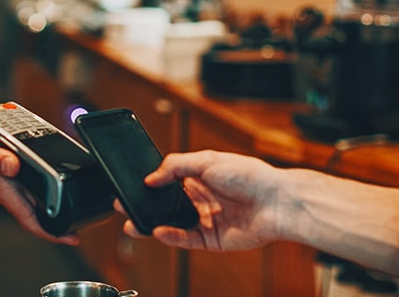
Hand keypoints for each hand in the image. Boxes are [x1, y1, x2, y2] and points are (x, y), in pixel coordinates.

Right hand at [0, 120, 78, 244]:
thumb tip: (14, 165)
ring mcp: (5, 179)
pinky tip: (50, 170)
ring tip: (74, 197)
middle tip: (85, 218)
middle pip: (37, 210)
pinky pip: (27, 178)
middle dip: (60, 218)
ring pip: (34, 194)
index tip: (73, 237)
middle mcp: (6, 186)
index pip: (30, 218)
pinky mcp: (3, 168)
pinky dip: (42, 178)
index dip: (52, 231)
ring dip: (53, 198)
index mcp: (1, 187)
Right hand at [122, 150, 285, 251]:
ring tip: (132, 224)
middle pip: (164, 204)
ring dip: (151, 223)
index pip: (166, 180)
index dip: (150, 183)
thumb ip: (175, 166)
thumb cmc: (249, 175)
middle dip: (143, 205)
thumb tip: (151, 177)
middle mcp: (199, 198)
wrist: (276, 202)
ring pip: (170, 224)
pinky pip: (184, 239)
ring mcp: (203, 219)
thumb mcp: (208, 160)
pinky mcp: (210, 239)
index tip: (130, 184)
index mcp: (197, 176)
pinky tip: (158, 231)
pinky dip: (170, 236)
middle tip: (123, 204)